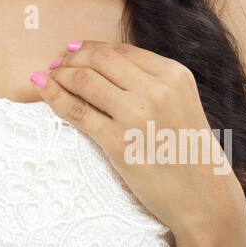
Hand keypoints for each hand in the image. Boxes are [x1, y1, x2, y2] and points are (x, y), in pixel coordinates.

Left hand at [29, 40, 245, 238]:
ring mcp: (136, 116)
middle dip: (72, 57)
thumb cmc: (189, 153)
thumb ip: (150, 82)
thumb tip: (101, 63)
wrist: (204, 199)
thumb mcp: (181, 104)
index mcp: (175, 76)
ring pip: (84, 79)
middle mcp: (157, 90)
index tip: (72, 51)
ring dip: (60, 73)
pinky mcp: (118, 143)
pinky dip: (53, 95)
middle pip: (99, 59)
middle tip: (57, 63)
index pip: (121, 50)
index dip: (90, 47)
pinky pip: (76, 111)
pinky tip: (41, 86)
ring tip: (48, 76)